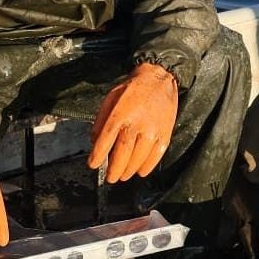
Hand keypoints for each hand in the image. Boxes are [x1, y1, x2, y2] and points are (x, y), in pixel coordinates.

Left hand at [88, 62, 178, 182]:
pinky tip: (140, 171)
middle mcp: (136, 123)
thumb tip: (94, 142)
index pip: (106, 140)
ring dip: (129, 170)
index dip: (98, 155)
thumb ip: (100, 121)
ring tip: (123, 176)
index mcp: (119, 114)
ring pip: (139, 158)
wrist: (158, 80)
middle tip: (110, 178)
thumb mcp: (110, 99)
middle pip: (123, 154)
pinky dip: (147, 166)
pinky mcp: (165, 133)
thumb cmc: (132, 90)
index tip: (93, 165)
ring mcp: (152, 130)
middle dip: (114, 170)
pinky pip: (156, 155)